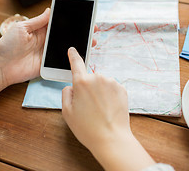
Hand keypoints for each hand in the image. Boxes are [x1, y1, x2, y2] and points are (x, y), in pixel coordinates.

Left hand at [0, 8, 97, 99]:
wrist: (0, 67)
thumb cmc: (7, 46)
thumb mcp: (21, 28)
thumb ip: (38, 21)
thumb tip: (50, 9)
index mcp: (41, 30)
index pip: (59, 22)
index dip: (71, 19)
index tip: (83, 16)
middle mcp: (47, 41)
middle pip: (67, 35)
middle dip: (81, 32)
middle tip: (94, 29)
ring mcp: (49, 53)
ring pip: (67, 47)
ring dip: (80, 45)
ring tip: (92, 42)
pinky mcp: (49, 65)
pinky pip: (63, 62)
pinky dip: (72, 59)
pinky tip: (82, 56)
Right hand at [62, 47, 155, 170]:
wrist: (111, 138)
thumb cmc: (87, 128)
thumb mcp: (67, 112)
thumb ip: (66, 94)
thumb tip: (72, 86)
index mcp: (81, 82)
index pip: (76, 63)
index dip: (73, 56)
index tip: (73, 50)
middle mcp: (97, 78)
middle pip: (89, 78)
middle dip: (87, 88)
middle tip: (88, 107)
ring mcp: (112, 82)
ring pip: (101, 84)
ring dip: (100, 92)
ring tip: (100, 110)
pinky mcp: (122, 89)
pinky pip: (112, 88)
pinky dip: (109, 96)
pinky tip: (108, 109)